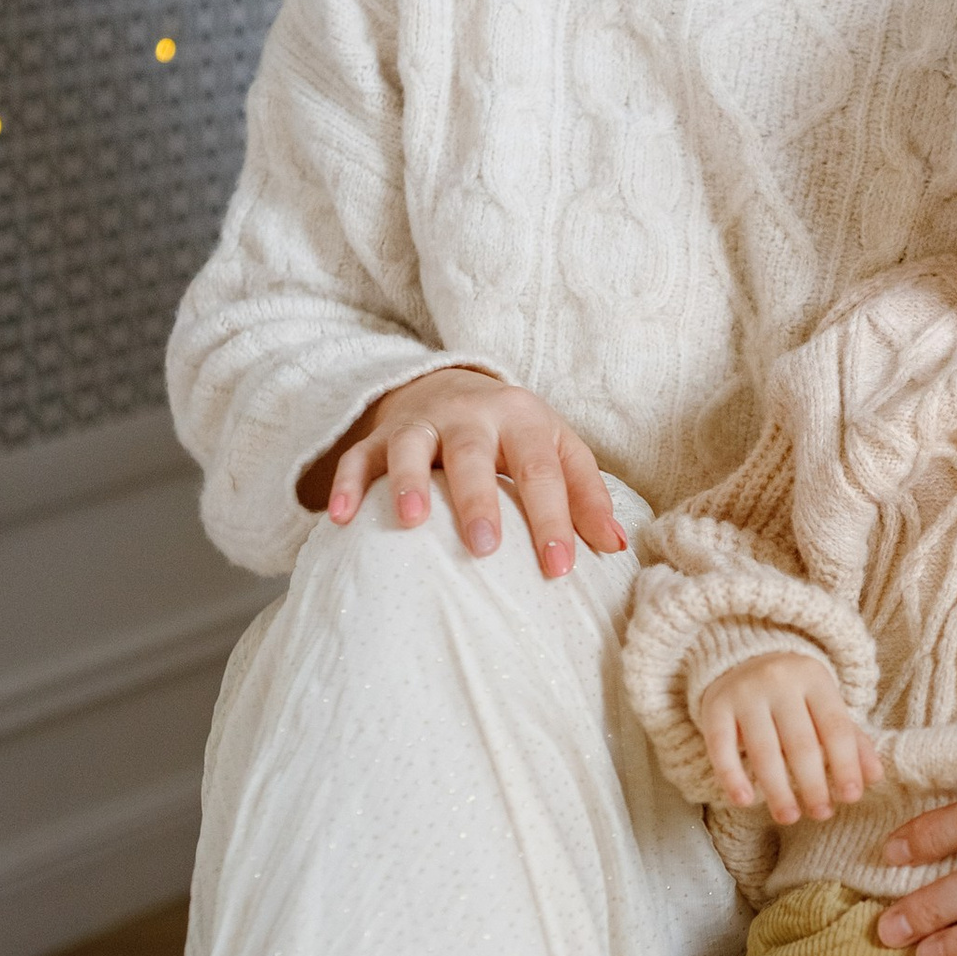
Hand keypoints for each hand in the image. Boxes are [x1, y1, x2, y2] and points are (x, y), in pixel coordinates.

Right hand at [303, 368, 625, 577]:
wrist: (452, 386)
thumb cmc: (517, 436)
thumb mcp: (559, 451)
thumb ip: (587, 495)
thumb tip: (615, 548)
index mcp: (523, 420)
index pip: (542, 471)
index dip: (553, 519)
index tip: (560, 569)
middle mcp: (471, 416)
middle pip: (473, 453)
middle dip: (478, 499)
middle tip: (485, 548)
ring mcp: (421, 424)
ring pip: (411, 447)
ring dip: (409, 481)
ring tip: (411, 521)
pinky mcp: (378, 437)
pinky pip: (357, 458)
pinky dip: (348, 485)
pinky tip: (341, 518)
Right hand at [698, 650, 882, 825]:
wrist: (742, 659)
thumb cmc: (794, 695)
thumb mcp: (825, 706)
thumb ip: (852, 740)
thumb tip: (874, 777)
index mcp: (814, 679)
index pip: (835, 727)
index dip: (845, 765)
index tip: (851, 797)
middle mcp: (779, 681)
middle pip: (800, 742)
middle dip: (813, 784)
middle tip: (822, 814)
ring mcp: (745, 692)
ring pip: (763, 750)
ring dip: (777, 789)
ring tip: (789, 816)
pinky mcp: (715, 705)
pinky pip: (721, 747)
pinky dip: (732, 776)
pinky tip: (744, 801)